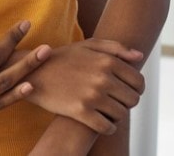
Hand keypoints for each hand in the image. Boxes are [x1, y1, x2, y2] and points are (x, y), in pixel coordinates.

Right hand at [23, 38, 145, 135]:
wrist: (33, 73)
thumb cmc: (63, 58)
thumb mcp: (88, 45)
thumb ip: (117, 48)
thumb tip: (139, 57)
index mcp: (107, 61)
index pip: (138, 82)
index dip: (137, 89)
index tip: (128, 92)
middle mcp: (103, 78)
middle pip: (132, 99)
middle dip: (127, 102)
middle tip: (117, 102)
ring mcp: (92, 96)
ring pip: (121, 114)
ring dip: (118, 116)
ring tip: (108, 112)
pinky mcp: (81, 112)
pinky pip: (106, 127)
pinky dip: (108, 128)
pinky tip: (103, 123)